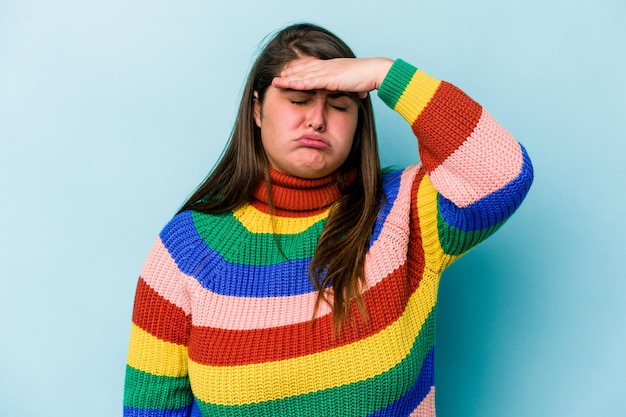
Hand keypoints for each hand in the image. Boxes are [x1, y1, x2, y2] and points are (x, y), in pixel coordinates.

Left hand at [271, 57, 393, 98]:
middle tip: (278, 77)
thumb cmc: (370, 77)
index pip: (313, 67)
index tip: (290, 74)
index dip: (300, 71)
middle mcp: (328, 66)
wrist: (376, 72)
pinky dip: (298, 82)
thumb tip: (361, 95)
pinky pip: (310, 81)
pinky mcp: (330, 78)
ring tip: (277, 81)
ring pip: (304, 75)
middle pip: (304, 69)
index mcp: (334, 67)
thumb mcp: (360, 85)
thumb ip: (357, 89)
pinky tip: (289, 84)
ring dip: (289, 78)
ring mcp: (328, 71)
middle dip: (290, 73)